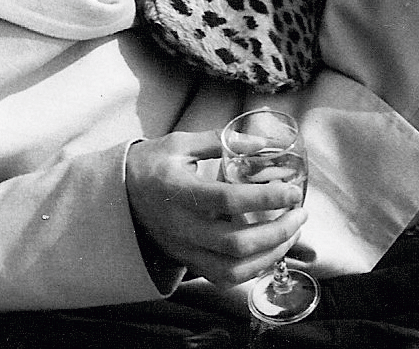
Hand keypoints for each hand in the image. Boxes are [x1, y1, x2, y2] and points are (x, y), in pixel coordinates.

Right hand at [125, 131, 306, 286]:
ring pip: (232, 268)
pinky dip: (253, 268)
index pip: (227, 199)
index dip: (264, 197)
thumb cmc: (152, 164)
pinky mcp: (187, 261)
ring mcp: (183, 248)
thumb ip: (221, 141)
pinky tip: (272, 249)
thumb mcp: (181, 143)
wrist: (118, 195)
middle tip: (299, 212)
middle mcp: (180, 226)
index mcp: (177, 191)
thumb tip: (262, 143)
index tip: (291, 190)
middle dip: (276, 231)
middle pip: (235, 243)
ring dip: (270, 254)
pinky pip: (224, 277)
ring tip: (291, 232)